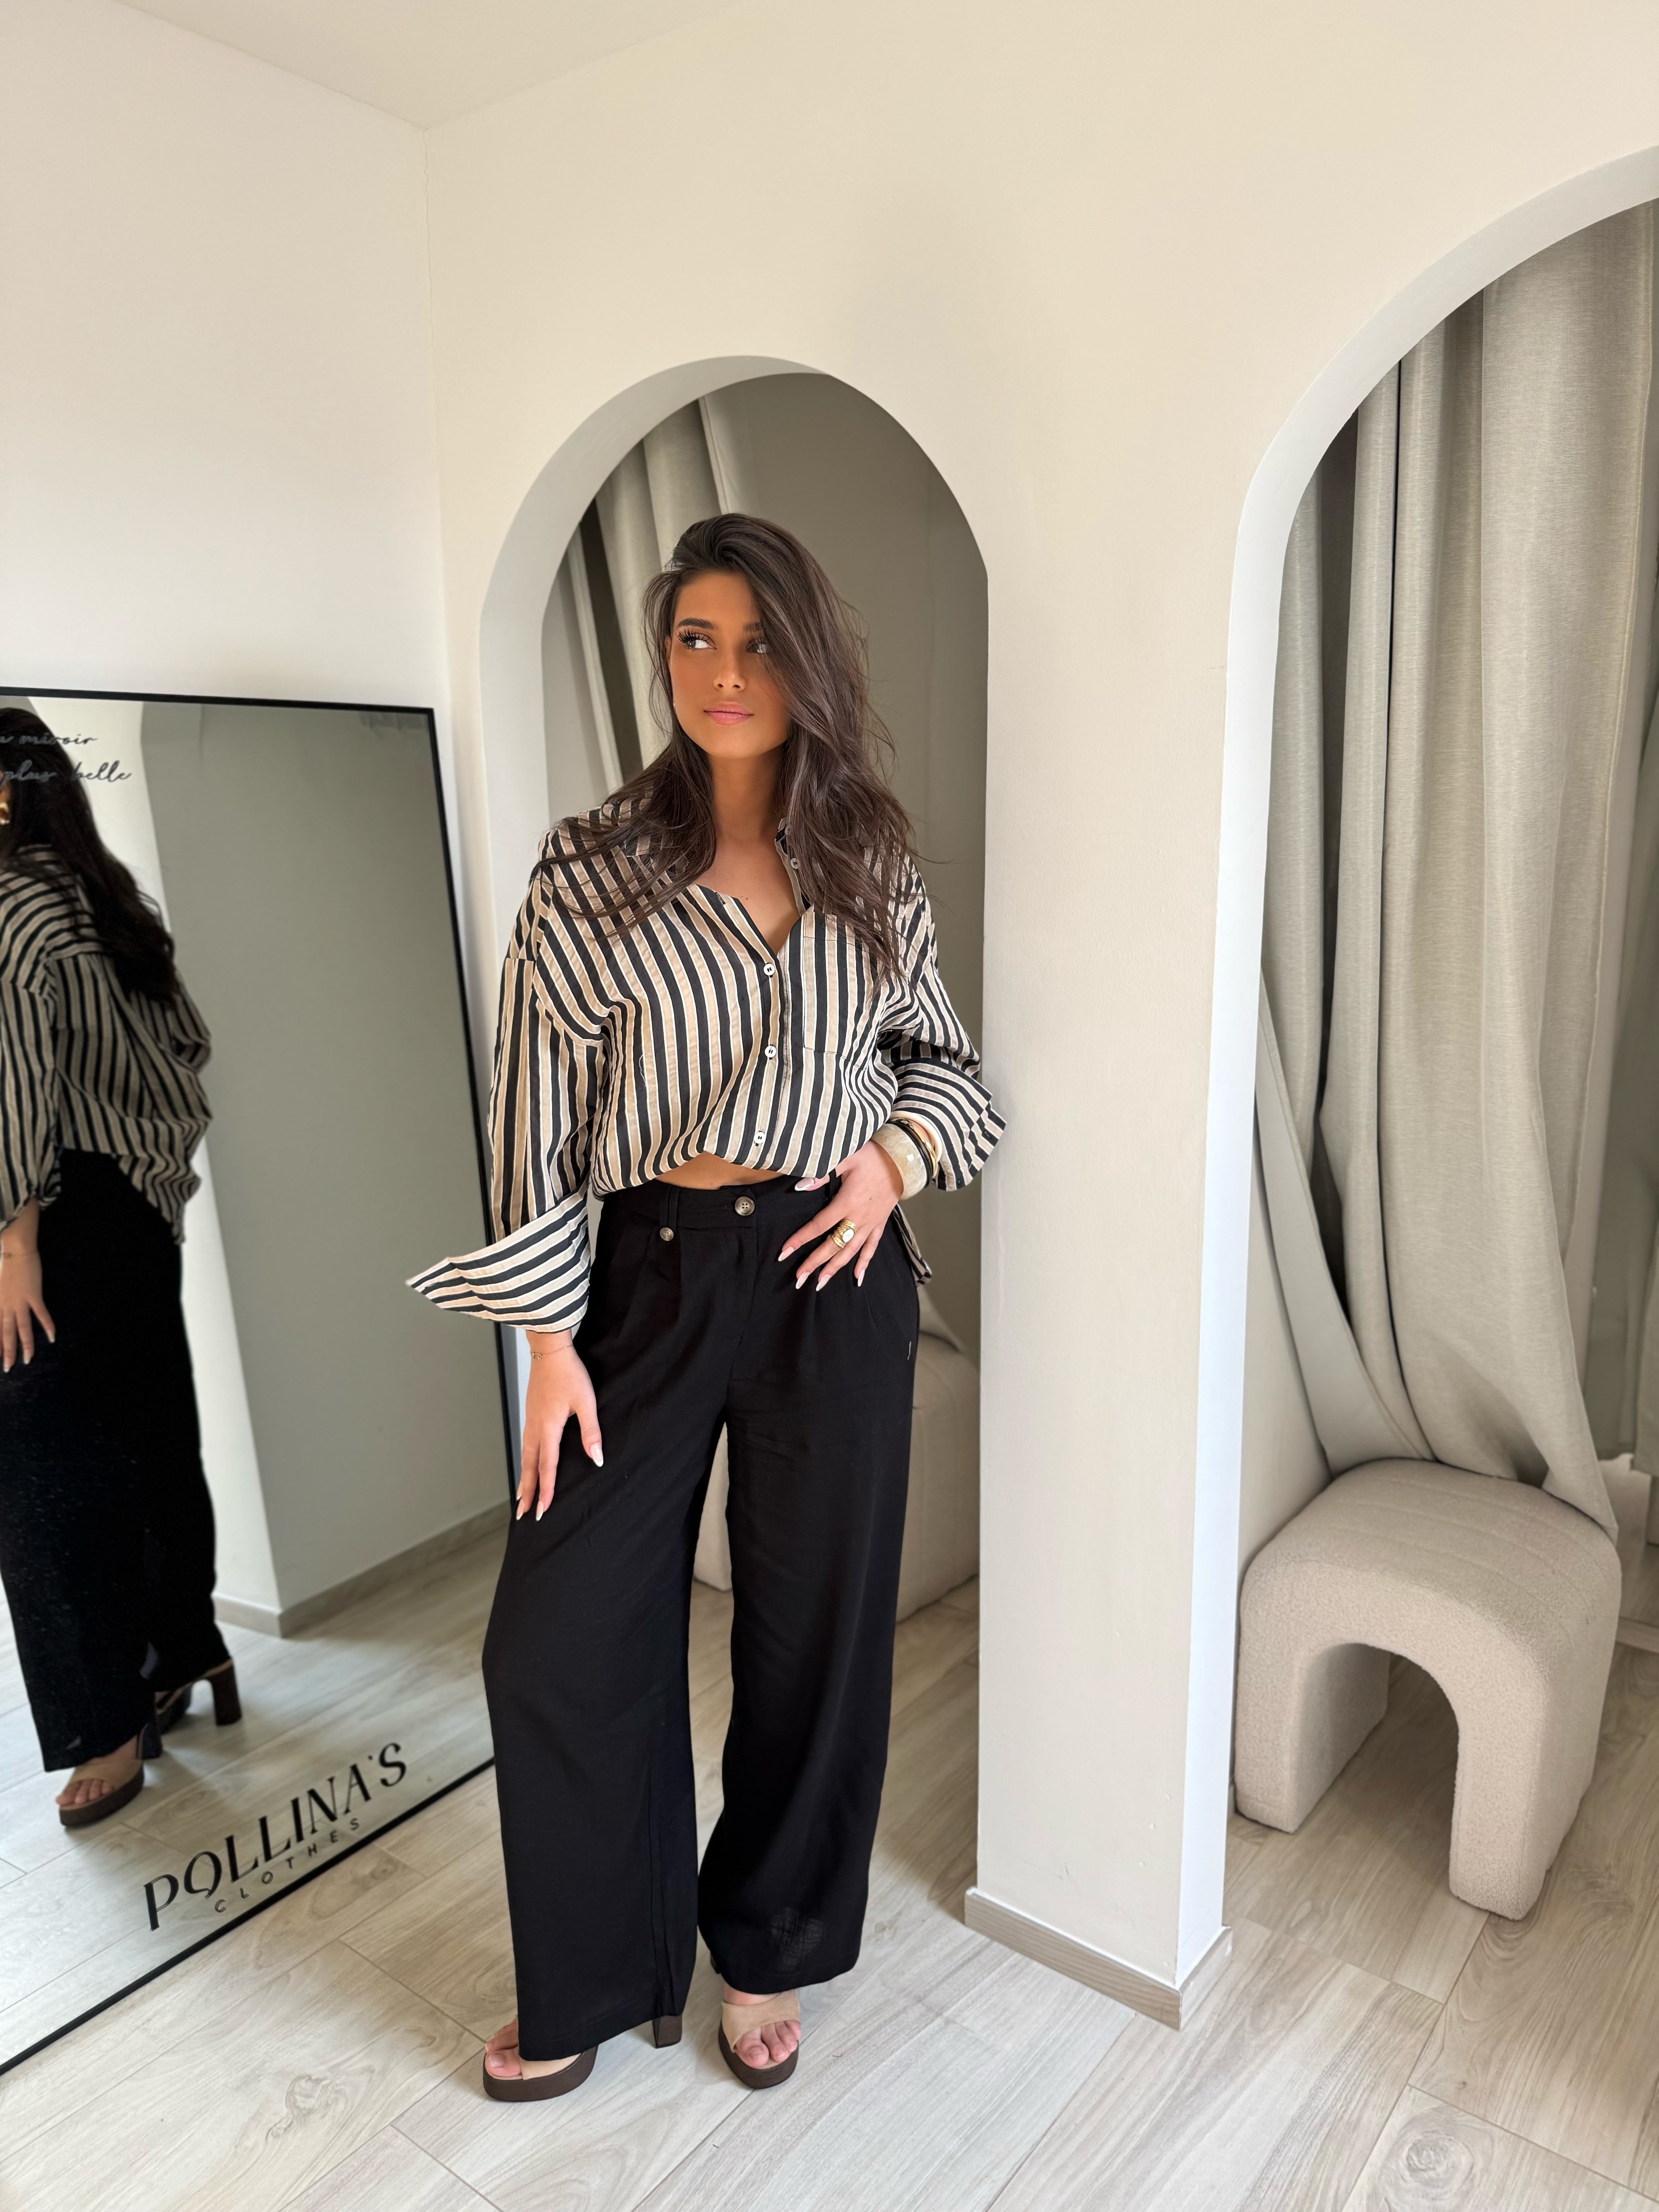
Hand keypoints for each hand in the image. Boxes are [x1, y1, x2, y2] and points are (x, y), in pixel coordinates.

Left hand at [0, 1243, 53, 1373]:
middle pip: (6, 1333)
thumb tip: (2, 1309)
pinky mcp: (33, 1295)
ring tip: (28, 1359)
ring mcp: (20, 1301)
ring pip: (22, 1328)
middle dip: (7, 1352)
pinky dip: (47, 1326)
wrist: (15, 1250)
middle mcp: (6, 1305)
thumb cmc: (4, 1264)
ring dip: (26, 1345)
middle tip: (8, 1368)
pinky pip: (41, 1314)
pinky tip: (52, 1337)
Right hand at [517, 1332, 602, 1520]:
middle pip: (530, 1467)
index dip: (546, 1490)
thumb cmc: (569, 1373)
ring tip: (522, 1496)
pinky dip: (524, 1460)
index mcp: (548, 1428)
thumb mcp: (585, 1402)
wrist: (549, 1349)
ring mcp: (530, 1420)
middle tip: (524, 1513)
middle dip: (528, 1492)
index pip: (547, 1467)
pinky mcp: (531, 1413)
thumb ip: (591, 1432)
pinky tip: (527, 1462)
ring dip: (524, 1478)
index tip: (543, 1510)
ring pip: (525, 1456)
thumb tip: (596, 1459)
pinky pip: (525, 1443)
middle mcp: (535, 1427)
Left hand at [781, 1141, 903, 1291]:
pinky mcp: (880, 1224)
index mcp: (846, 1202)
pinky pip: (872, 1247)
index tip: (785, 1253)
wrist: (902, 1161)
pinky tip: (857, 1278)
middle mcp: (858, 1218)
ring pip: (851, 1251)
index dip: (800, 1240)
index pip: (818, 1226)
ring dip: (835, 1268)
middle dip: (814, 1263)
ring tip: (820, 1283)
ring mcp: (870, 1223)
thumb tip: (799, 1186)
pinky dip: (864, 1263)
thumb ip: (822, 1173)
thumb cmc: (872, 1157)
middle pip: (833, 1245)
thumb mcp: (846, 1158)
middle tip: (799, 1278)